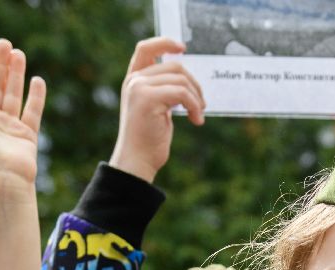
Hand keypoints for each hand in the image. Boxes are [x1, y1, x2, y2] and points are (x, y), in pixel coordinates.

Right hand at [109, 38, 204, 182]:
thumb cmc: (149, 139)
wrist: (137, 161)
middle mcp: (134, 81)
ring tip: (198, 115)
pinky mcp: (148, 98)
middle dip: (194, 84)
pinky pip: (182, 93)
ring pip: (181, 80)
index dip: (165, 43)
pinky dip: (195, 106)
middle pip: (175, 66)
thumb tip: (187, 78)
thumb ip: (164, 90)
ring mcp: (139, 88)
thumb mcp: (156, 109)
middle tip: (201, 105)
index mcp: (133, 80)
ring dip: (196, 98)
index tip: (183, 48)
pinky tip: (196, 120)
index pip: (145, 48)